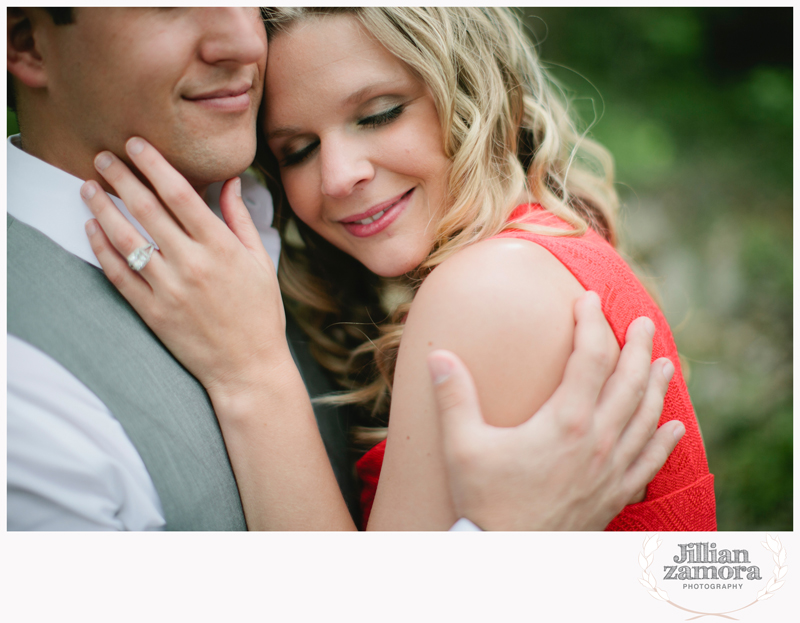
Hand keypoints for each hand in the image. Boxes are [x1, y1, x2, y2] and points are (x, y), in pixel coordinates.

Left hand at [81, 137, 289, 398]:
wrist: (248, 368)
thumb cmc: (260, 314)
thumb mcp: (260, 262)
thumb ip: (239, 219)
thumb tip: (229, 181)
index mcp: (222, 247)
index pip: (180, 194)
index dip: (154, 164)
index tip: (135, 144)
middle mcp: (192, 264)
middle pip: (147, 208)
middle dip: (121, 176)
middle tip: (102, 156)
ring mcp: (169, 288)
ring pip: (126, 237)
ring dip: (102, 207)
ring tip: (88, 186)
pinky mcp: (152, 311)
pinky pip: (119, 273)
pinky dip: (101, 248)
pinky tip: (91, 228)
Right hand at [428, 290, 683, 530]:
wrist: (508, 558)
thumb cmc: (484, 501)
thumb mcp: (462, 446)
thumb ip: (454, 397)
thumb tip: (438, 355)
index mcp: (565, 421)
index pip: (589, 358)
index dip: (591, 323)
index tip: (587, 299)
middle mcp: (598, 441)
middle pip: (629, 381)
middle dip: (637, 345)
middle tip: (643, 319)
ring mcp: (612, 469)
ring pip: (646, 417)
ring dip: (657, 385)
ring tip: (666, 361)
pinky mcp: (615, 493)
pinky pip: (650, 461)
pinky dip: (665, 440)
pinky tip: (674, 426)